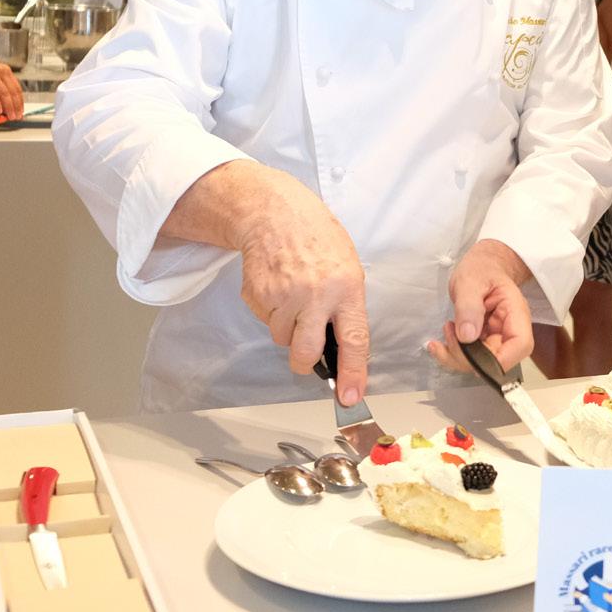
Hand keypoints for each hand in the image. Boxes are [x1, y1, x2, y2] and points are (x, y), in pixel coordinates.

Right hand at [0, 51, 24, 118]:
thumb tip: (5, 105)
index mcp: (6, 71)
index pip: (17, 88)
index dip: (20, 101)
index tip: (20, 111)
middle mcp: (1, 71)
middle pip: (13, 91)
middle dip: (16, 106)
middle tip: (16, 116)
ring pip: (4, 93)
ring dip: (8, 107)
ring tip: (9, 116)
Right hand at [234, 192, 371, 404]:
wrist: (276, 214)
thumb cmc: (318, 240)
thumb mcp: (348, 268)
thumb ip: (346, 307)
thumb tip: (343, 349)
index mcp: (347, 288)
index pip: (354, 340)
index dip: (353, 373)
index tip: (351, 398)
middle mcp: (315, 295)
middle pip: (307, 352)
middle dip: (306, 363)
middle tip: (308, 359)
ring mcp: (283, 296)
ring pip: (283, 339)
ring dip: (288, 329)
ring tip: (295, 297)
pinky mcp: (258, 295)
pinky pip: (266, 322)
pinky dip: (272, 313)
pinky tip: (279, 287)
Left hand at [429, 239, 534, 373]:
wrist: (481, 267)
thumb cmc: (480, 269)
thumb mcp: (470, 281)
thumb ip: (469, 307)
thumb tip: (467, 337)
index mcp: (516, 312)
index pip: (521, 344)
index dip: (501, 359)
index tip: (472, 357)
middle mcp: (510, 329)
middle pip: (499, 359)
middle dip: (469, 358)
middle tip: (448, 334)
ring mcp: (497, 338)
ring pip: (483, 364)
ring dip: (457, 357)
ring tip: (445, 330)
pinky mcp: (484, 342)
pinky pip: (471, 357)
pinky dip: (453, 354)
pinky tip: (440, 342)